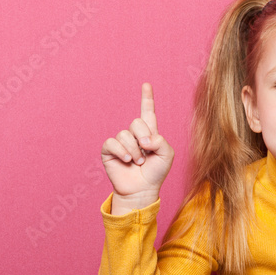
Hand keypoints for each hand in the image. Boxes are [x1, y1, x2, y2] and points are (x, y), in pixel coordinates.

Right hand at [100, 83, 174, 202]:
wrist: (142, 190)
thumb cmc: (156, 173)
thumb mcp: (166, 154)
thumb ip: (160, 140)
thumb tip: (144, 139)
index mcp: (149, 133)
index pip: (147, 112)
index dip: (147, 98)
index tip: (146, 84)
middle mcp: (134, 135)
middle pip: (136, 122)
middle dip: (144, 137)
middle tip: (147, 152)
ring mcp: (121, 142)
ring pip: (125, 135)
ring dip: (134, 151)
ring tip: (138, 162)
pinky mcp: (109, 151)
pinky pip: (112, 143)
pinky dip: (122, 152)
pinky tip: (126, 161)